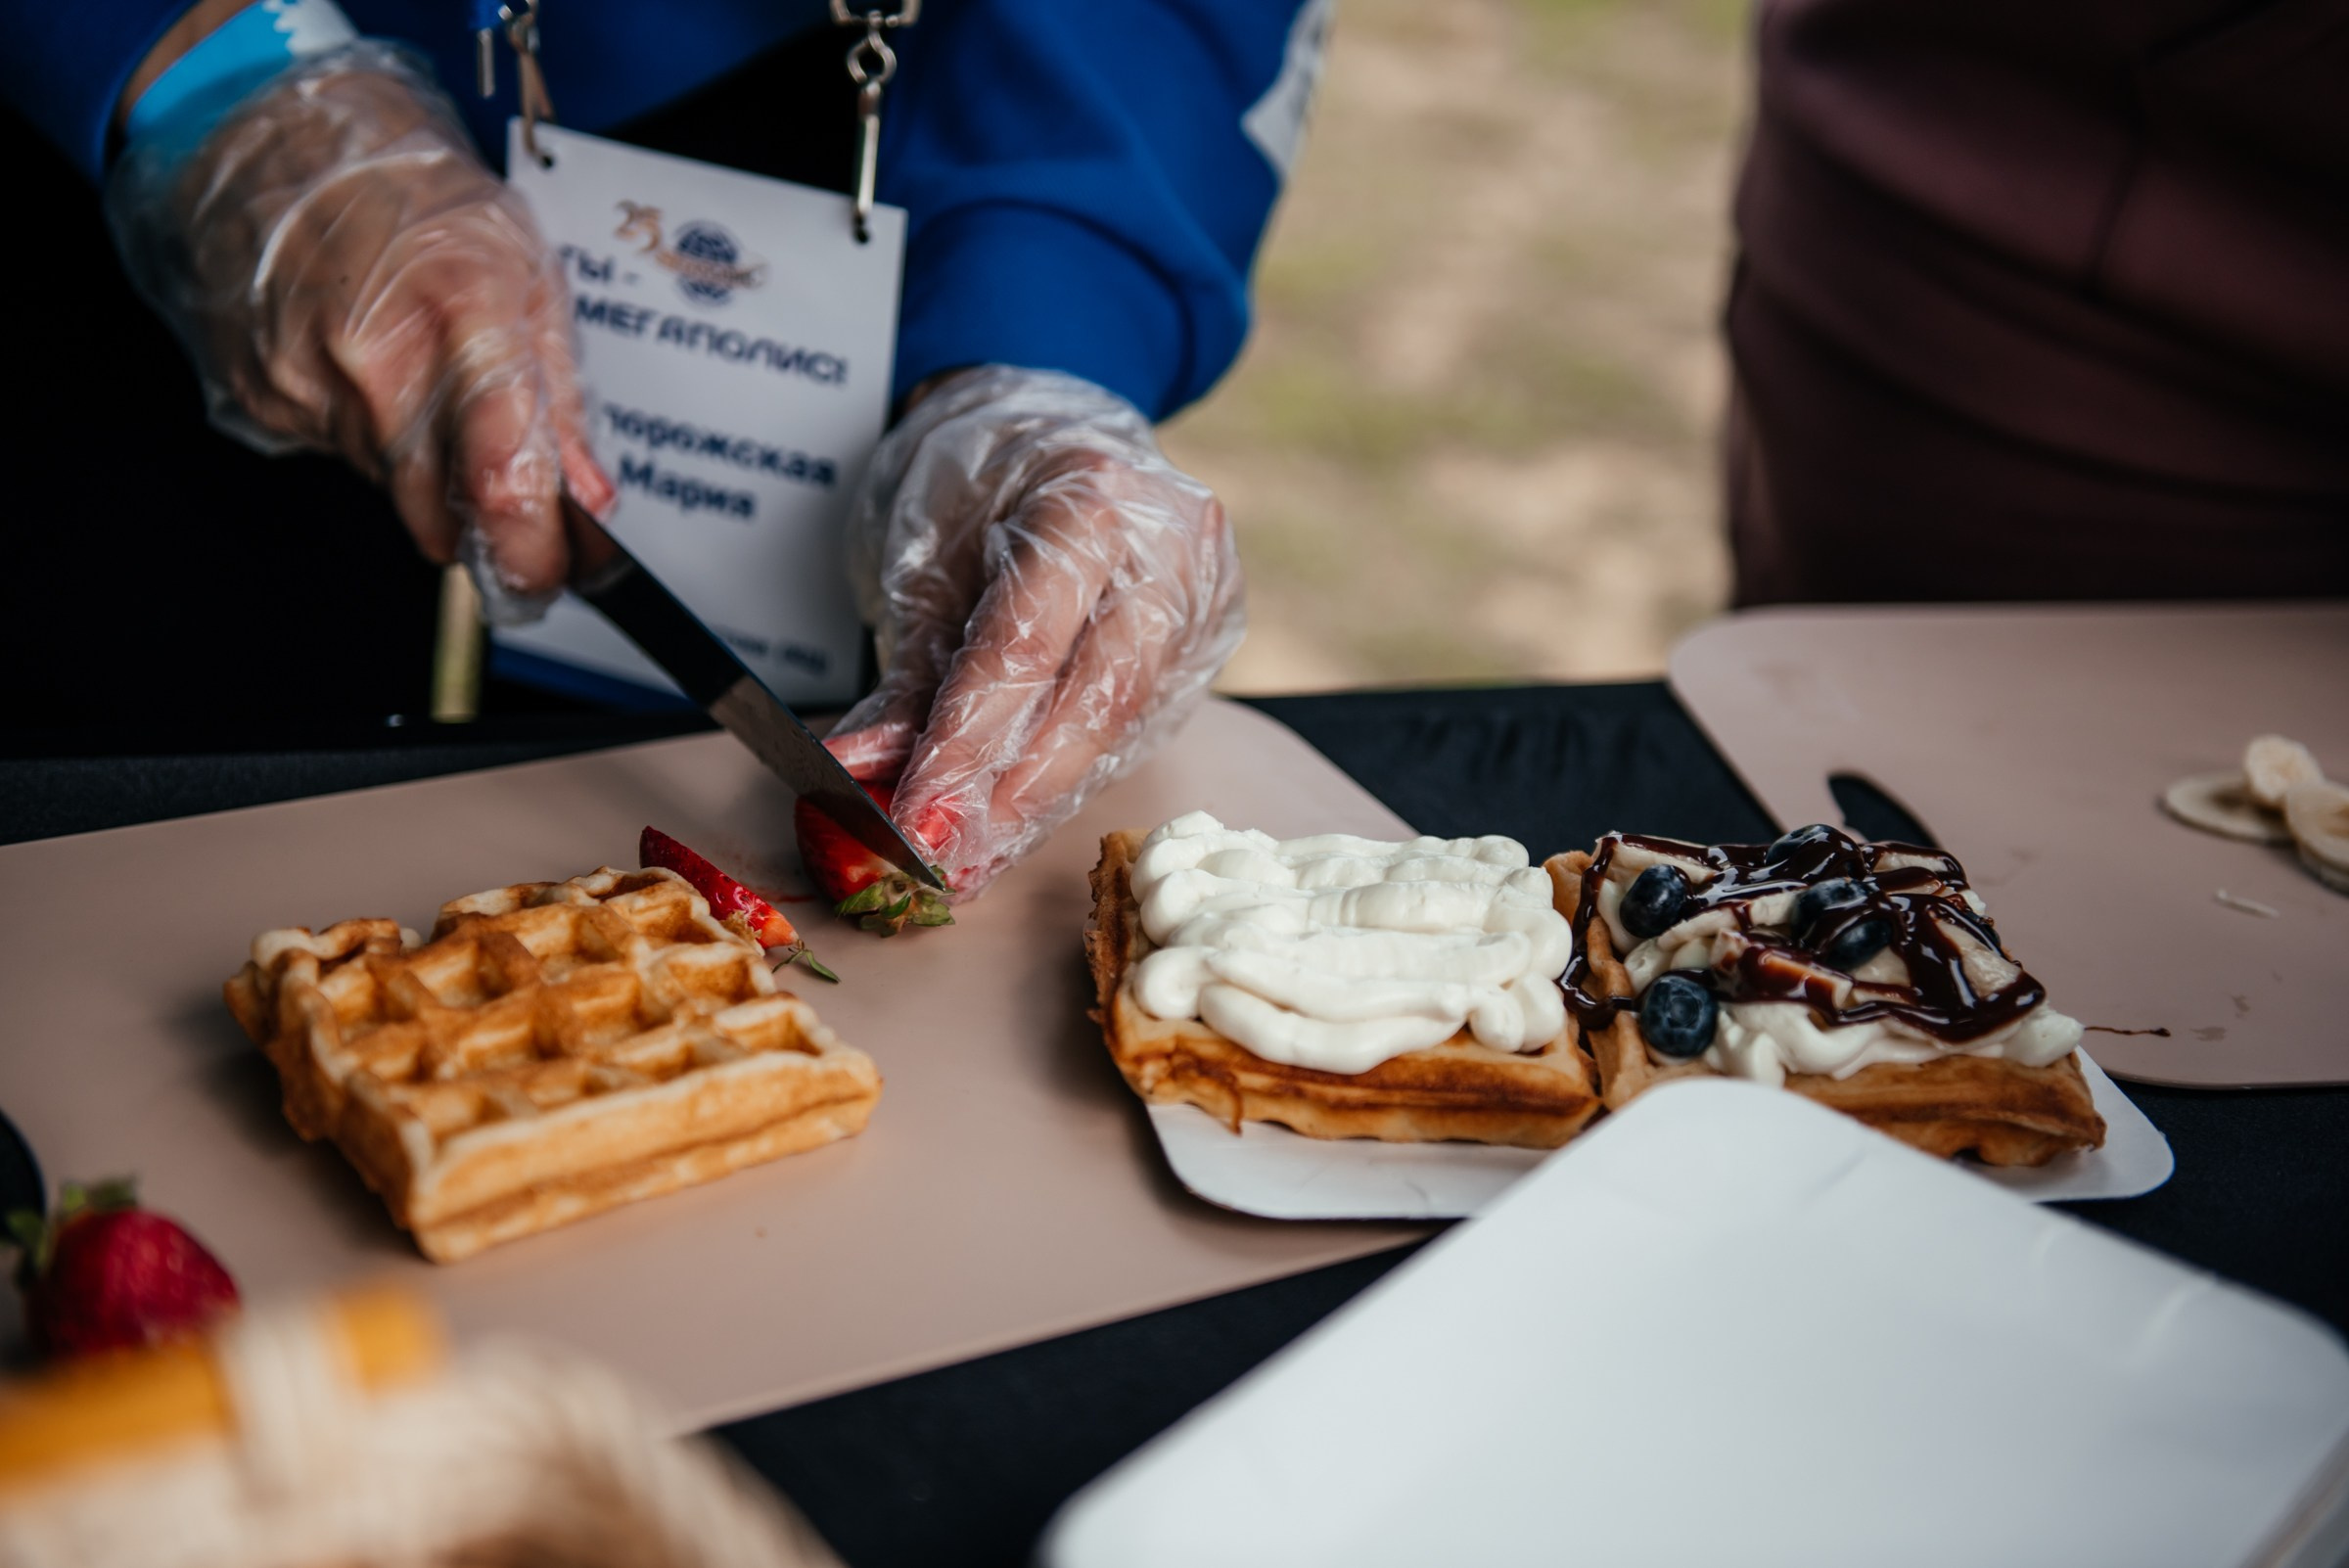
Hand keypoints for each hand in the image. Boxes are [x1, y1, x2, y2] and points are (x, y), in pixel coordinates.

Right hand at [107, 45, 611, 620]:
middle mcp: (378, 363)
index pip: (502, 478)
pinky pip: (342, 455)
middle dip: (485, 524)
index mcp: (464, 316)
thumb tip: (589, 497)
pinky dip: (371, 434)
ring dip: (428, 470)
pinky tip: (374, 372)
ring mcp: (310, 386)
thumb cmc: (415, 196)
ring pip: (394, 489)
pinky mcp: (266, 403)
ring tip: (431, 387)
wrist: (276, 144)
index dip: (534, 550)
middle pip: (442, 514)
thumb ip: (561, 399)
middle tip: (513, 499)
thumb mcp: (526, 274)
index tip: (555, 575)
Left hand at [828, 367, 1245, 894]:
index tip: (915, 824)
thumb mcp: (928, 563)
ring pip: (1118, 730)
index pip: (1026, 649)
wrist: (1053, 437)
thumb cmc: (982, 484)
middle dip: (1013, 799)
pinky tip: (1014, 825)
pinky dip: (1063, 781)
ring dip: (1037, 806)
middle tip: (948, 863)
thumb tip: (858, 780)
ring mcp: (1204, 597)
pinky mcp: (1208, 642)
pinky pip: (1130, 730)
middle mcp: (1170, 549)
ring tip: (970, 863)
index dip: (968, 749)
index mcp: (1092, 499)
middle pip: (1094, 703)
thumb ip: (905, 681)